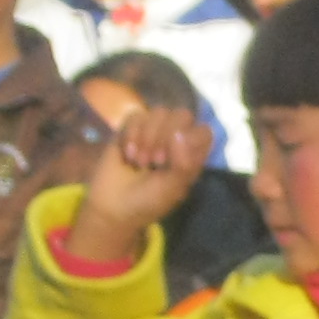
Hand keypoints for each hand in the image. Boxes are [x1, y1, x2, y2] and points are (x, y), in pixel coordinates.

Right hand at [66, 103, 213, 265]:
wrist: (114, 206)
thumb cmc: (149, 201)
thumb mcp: (172, 189)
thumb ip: (183, 164)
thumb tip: (179, 134)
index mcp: (192, 154)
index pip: (204, 131)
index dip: (191, 140)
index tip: (174, 161)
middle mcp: (176, 139)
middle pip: (183, 114)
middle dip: (167, 136)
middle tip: (156, 161)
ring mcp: (153, 131)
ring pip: (159, 112)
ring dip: (148, 137)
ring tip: (140, 162)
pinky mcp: (131, 129)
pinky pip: (135, 115)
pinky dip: (131, 135)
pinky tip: (127, 155)